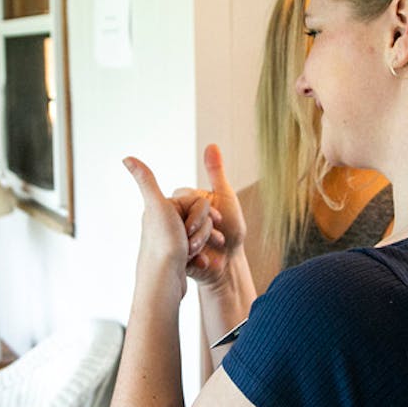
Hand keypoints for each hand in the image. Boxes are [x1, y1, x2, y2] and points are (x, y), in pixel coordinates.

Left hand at [123, 156, 220, 303]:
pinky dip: (201, 257)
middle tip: (188, 245)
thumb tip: (126, 157)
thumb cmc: (161, 245)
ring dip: (202, 244)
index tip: (187, 230)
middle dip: (202, 232)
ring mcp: (174, 239)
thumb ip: (145, 180)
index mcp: (162, 208)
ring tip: (189, 255)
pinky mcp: (180, 256)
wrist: (164, 282)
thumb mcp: (156, 207)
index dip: (200, 217)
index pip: (199, 202)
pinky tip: (194, 264)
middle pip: (203, 217)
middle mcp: (166, 222)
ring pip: (205, 233)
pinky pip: (203, 250)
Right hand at [176, 144, 244, 287]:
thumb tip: (211, 144)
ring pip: (177, 235)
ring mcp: (175, 237)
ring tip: (215, 247)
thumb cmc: (232, 229)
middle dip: (200, 229)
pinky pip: (177, 254)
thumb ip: (216, 172)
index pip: (183, 195)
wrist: (231, 262)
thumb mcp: (225, 197)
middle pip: (177, 215)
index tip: (219, 219)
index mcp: (187, 202)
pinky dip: (195, 259)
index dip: (200, 209)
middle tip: (219, 237)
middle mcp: (177, 218)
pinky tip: (207, 261)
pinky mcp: (175, 255)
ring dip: (198, 243)